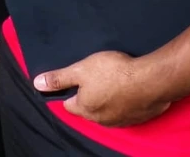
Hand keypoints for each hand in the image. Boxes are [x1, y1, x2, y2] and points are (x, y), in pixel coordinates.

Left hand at [33, 51, 170, 126]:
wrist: (152, 79)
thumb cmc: (114, 72)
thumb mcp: (80, 69)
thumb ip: (59, 78)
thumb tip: (37, 84)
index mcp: (85, 109)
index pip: (69, 104)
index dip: (68, 91)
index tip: (73, 80)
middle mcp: (102, 120)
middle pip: (88, 108)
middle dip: (88, 95)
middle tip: (94, 76)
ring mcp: (121, 120)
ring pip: (107, 110)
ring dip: (107, 99)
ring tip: (112, 80)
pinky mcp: (138, 117)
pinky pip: (125, 110)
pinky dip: (124, 101)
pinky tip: (128, 87)